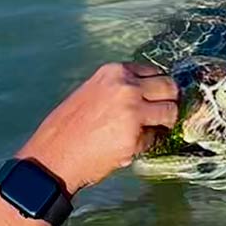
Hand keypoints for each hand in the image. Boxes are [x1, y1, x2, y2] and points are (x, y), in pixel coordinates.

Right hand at [16, 63, 178, 194]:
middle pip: (169, 87)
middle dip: (168, 100)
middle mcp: (126, 87)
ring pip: (171, 112)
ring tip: (149, 130)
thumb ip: (118, 87)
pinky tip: (132, 146)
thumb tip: (144, 92)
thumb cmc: (67, 126)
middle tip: (161, 113)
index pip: (153, 71)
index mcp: (114, 72)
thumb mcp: (91, 91)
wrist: (54, 155)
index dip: (156, 86)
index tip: (155, 96)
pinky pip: (157, 137)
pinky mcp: (136, 138)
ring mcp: (133, 112)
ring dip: (164, 122)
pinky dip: (150, 142)